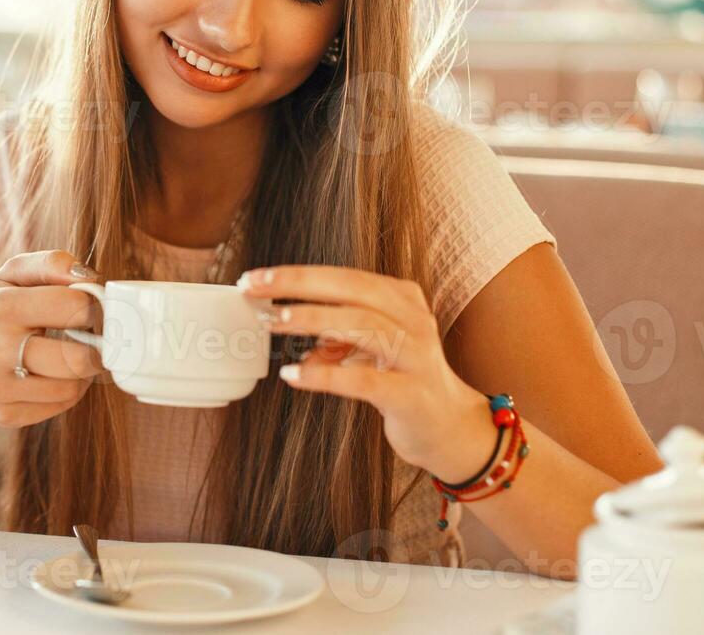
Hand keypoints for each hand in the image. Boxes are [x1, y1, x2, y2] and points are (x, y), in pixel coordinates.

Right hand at [0, 250, 107, 430]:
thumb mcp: (11, 277)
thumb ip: (51, 263)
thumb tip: (89, 277)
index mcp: (1, 306)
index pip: (75, 306)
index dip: (93, 307)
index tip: (91, 310)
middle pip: (78, 356)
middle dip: (96, 348)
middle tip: (94, 340)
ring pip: (72, 385)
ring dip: (84, 372)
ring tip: (75, 358)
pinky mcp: (5, 414)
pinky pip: (61, 405)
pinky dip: (69, 390)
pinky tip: (58, 377)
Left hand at [238, 265, 495, 482]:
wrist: (450, 429)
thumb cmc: (403, 380)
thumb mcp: (367, 350)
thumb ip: (333, 337)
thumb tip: (285, 327)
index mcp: (401, 299)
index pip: (344, 276)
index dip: (298, 274)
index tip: (256, 277)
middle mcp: (413, 320)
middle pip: (352, 288)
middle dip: (299, 284)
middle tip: (254, 288)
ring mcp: (416, 356)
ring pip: (362, 324)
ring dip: (312, 320)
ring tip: (273, 322)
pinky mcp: (411, 394)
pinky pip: (364, 380)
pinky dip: (324, 376)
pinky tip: (292, 375)